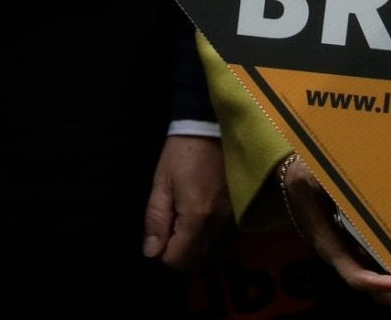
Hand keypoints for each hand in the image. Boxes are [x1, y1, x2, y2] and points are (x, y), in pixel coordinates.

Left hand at [142, 134, 230, 271]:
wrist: (213, 127)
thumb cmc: (182, 152)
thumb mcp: (162, 182)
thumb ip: (156, 220)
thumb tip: (151, 252)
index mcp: (196, 217)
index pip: (178, 260)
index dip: (162, 257)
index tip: (156, 241)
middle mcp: (219, 225)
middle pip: (197, 263)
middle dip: (179, 257)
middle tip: (167, 237)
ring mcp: (233, 221)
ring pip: (212, 256)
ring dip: (195, 252)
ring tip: (182, 231)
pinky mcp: (240, 215)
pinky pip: (224, 243)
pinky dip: (210, 244)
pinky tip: (199, 228)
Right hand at [277, 154, 390, 317]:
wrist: (293, 184)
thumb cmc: (303, 180)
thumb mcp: (309, 177)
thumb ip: (324, 182)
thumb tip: (342, 186)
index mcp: (329, 245)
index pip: (354, 273)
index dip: (376, 283)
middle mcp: (342, 256)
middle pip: (371, 289)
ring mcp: (350, 254)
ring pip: (376, 282)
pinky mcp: (357, 247)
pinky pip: (378, 267)